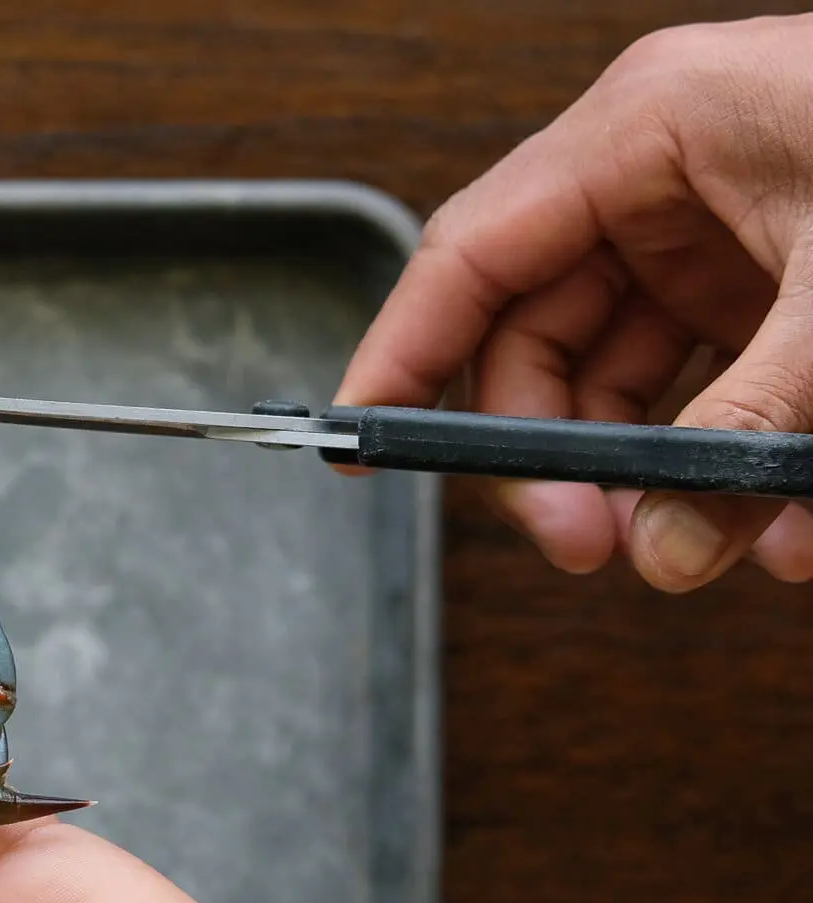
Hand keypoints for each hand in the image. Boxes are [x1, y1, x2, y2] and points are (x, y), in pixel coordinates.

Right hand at [333, 15, 812, 591]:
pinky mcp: (776, 278)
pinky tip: (770, 517)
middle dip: (556, 454)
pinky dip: (726, 455)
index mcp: (652, 126)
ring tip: (705, 547)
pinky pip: (709, 384)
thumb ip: (749, 424)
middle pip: (542, 336)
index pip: (471, 255)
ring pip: (625, 376)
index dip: (403, 355)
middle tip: (586, 545)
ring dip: (652, 474)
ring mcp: (723, 230)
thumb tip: (674, 544)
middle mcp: (667, 176)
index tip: (361, 445)